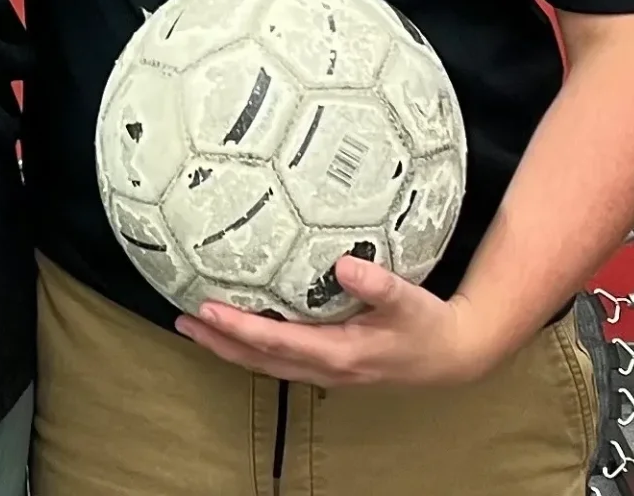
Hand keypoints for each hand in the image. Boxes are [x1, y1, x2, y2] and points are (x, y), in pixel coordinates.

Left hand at [174, 255, 505, 387]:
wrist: (451, 357)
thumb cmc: (427, 327)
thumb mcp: (409, 301)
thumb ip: (379, 283)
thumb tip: (345, 263)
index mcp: (339, 352)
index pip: (276, 341)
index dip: (238, 327)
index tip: (206, 310)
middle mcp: (325, 367)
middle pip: (259, 359)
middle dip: (218, 341)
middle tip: (182, 320)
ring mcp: (325, 370)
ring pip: (265, 362)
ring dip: (229, 346)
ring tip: (195, 327)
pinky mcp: (328, 365)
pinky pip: (279, 358)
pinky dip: (251, 346)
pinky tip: (237, 330)